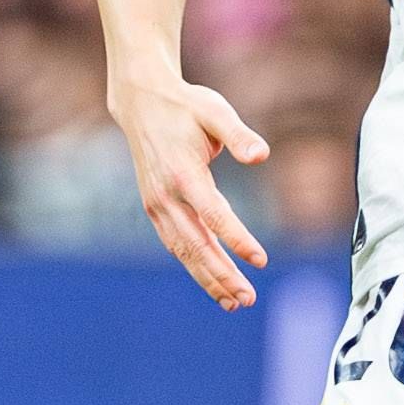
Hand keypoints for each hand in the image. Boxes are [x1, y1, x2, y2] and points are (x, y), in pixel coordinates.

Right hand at [112, 62, 272, 307]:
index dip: (237, 239)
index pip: (214, 214)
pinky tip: (214, 283)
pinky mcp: (154, 209)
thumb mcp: (214, 110)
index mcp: (183, 172)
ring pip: (184, 251)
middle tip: (248, 298)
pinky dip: (194, 266)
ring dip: (208, 278)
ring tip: (234, 302)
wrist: (141, 103)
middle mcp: (166, 195)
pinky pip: (175, 244)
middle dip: (222, 274)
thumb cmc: (185, 105)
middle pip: (196, 243)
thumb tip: (262, 155)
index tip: (260, 260)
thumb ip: (238, 134)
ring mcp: (157, 205)